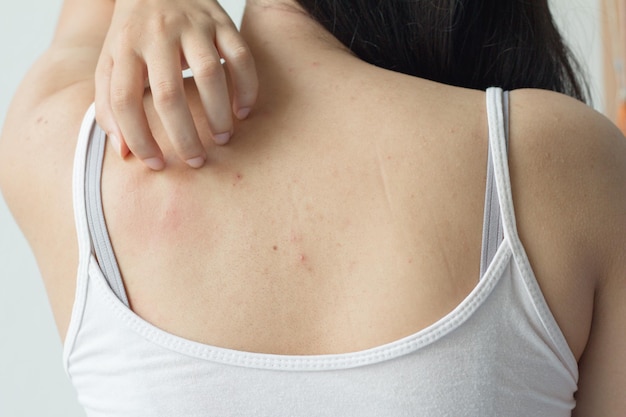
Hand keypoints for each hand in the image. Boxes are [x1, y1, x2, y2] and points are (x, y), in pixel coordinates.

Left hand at [95, 0, 257, 169]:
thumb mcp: (111, 61)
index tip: (155, 164)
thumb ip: (109, 104)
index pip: (123, 99)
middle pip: (168, 92)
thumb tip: (122, 152)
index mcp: (123, 46)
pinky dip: (246, 87)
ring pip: (209, 73)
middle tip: (196, 161)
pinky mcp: (222, 21)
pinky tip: (243, 110)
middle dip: (184, 135)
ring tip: (223, 138)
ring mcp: (192, 25)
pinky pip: (240, 57)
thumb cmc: (134, 32)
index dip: (138, 137)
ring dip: (218, 112)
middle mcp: (156, 34)